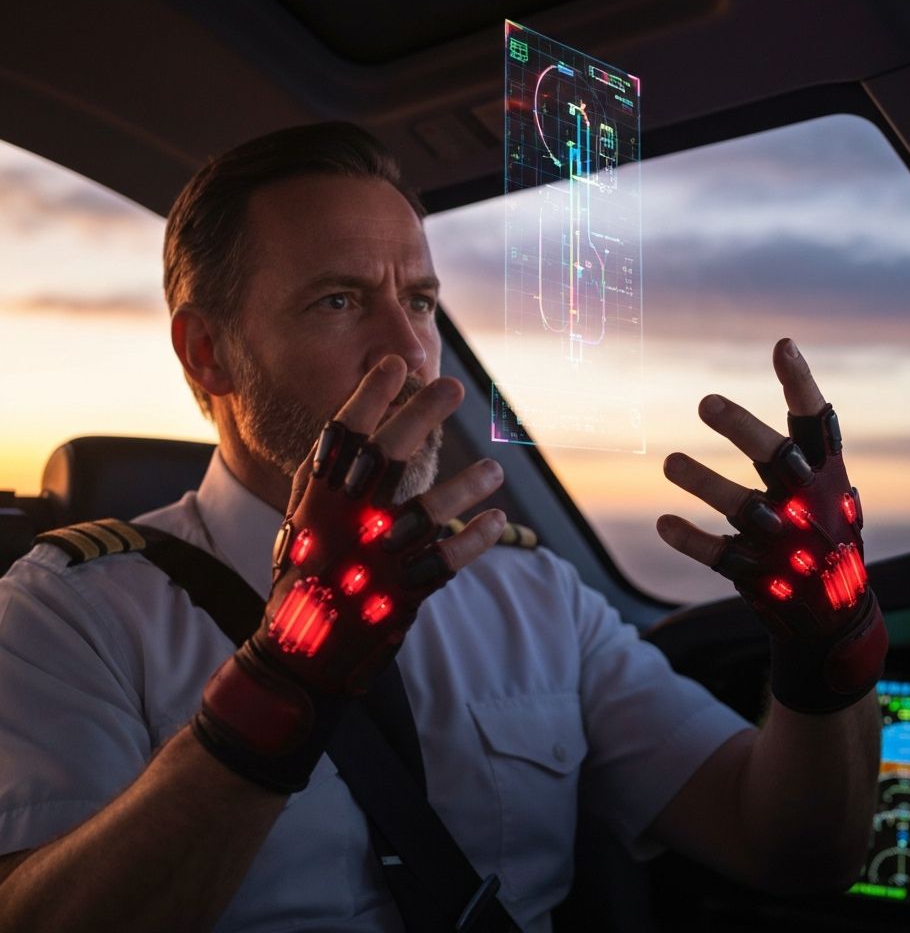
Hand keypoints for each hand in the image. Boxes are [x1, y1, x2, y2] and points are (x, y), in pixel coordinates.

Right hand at [193, 356, 505, 791]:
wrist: (300, 656)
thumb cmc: (305, 577)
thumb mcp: (303, 521)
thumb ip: (325, 475)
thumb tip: (353, 417)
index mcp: (318, 504)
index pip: (339, 438)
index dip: (368, 398)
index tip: (393, 364)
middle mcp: (344, 526)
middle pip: (385, 459)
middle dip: (419, 415)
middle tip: (452, 385)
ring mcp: (374, 561)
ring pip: (425, 512)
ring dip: (465, 486)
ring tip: (494, 468)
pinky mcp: (401, 594)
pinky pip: (446, 562)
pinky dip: (476, 540)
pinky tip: (498, 520)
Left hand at [657, 339, 886, 712]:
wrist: (836, 620)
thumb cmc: (826, 536)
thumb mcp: (830, 491)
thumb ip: (806, 443)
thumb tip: (788, 356)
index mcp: (828, 478)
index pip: (818, 424)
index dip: (801, 384)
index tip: (782, 345)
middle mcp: (809, 504)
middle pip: (777, 458)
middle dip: (743, 429)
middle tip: (705, 401)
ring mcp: (785, 543)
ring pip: (743, 508)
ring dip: (704, 483)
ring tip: (668, 462)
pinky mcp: (759, 576)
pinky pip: (720, 555)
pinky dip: (691, 540)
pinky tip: (664, 523)